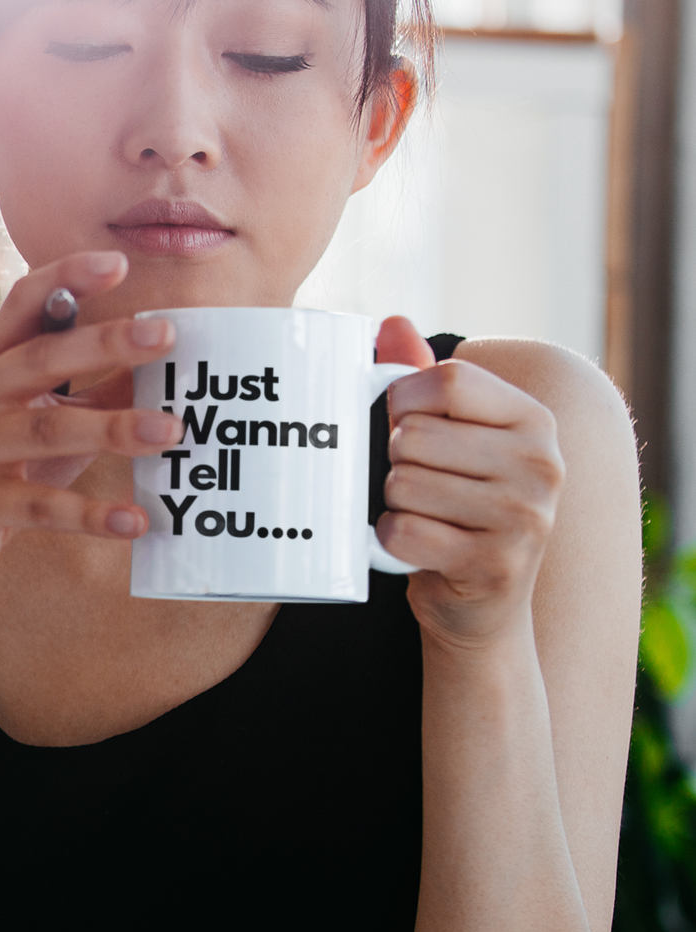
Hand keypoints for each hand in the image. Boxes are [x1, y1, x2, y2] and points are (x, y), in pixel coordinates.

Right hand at [0, 251, 182, 609]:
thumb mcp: (38, 422)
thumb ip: (90, 392)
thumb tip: (167, 366)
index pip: (23, 305)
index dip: (67, 279)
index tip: (120, 263)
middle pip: (40, 359)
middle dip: (105, 342)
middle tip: (165, 334)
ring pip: (45, 431)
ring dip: (114, 429)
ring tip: (172, 431)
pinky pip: (40, 506)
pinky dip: (90, 514)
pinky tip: (134, 519)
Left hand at [373, 318, 565, 646]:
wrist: (482, 609)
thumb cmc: (457, 513)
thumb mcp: (450, 440)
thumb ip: (422, 379)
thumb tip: (390, 323)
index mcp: (534, 420)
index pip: (447, 380)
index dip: (403, 401)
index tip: (401, 425)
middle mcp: (541, 464)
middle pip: (416, 434)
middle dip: (396, 461)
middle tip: (418, 488)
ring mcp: (524, 517)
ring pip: (403, 483)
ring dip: (393, 504)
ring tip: (422, 518)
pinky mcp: (494, 565)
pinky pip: (402, 531)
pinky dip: (390, 541)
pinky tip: (415, 547)